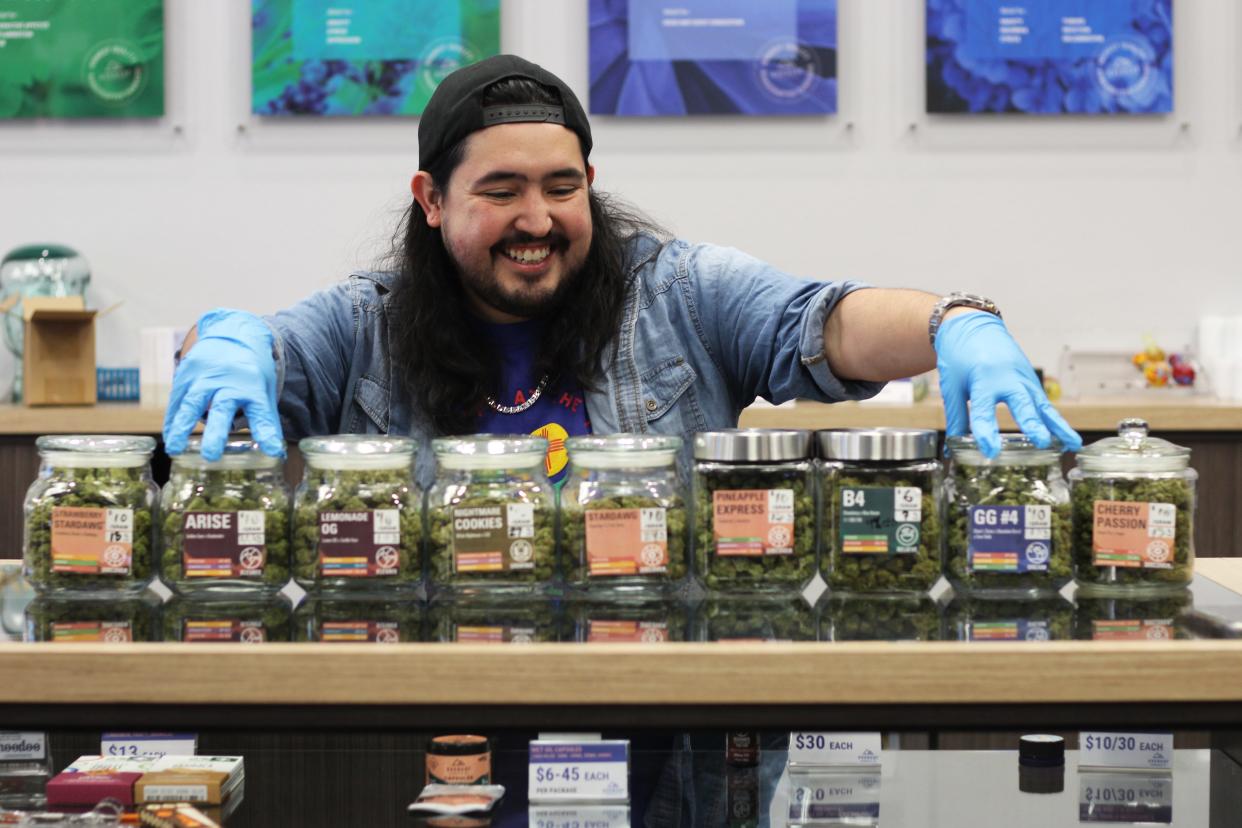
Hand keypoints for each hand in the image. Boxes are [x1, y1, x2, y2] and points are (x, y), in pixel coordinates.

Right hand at [162, 309, 284, 460]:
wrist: (233, 334)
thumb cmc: (251, 371)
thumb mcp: (264, 391)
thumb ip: (266, 420)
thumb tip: (275, 453)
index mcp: (253, 386)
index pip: (262, 412)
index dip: (266, 432)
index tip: (271, 450)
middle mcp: (228, 381)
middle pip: (222, 408)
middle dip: (216, 432)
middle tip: (211, 455)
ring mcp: (204, 376)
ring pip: (192, 403)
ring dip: (182, 427)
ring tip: (175, 449)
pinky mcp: (186, 373)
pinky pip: (177, 399)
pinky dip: (172, 419)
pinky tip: (170, 436)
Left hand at [935, 312, 1080, 457]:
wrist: (972, 327)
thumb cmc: (960, 358)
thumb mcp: (952, 387)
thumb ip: (956, 419)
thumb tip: (952, 451)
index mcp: (982, 379)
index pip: (983, 410)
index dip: (986, 432)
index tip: (990, 451)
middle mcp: (1007, 378)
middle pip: (1022, 403)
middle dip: (1032, 423)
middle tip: (1042, 442)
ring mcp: (1023, 378)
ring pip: (1042, 405)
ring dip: (1058, 425)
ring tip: (1071, 444)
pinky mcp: (1031, 381)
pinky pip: (1045, 404)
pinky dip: (1056, 420)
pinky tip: (1066, 438)